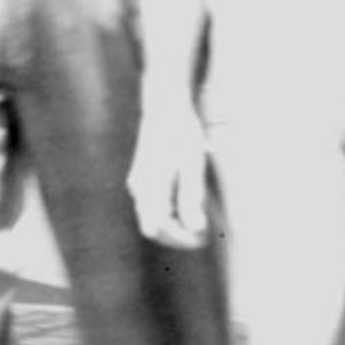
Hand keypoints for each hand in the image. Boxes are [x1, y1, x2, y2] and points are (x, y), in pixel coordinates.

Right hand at [127, 93, 211, 248]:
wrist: (165, 105)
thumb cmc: (181, 133)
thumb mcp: (192, 165)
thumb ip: (192, 198)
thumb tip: (196, 229)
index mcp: (148, 187)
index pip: (158, 228)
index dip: (181, 239)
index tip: (205, 239)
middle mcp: (138, 188)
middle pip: (153, 226)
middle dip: (178, 235)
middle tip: (205, 234)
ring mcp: (138, 182)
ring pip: (152, 216)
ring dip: (175, 224)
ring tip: (201, 219)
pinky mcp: (143, 176)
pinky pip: (153, 205)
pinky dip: (170, 212)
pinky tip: (189, 203)